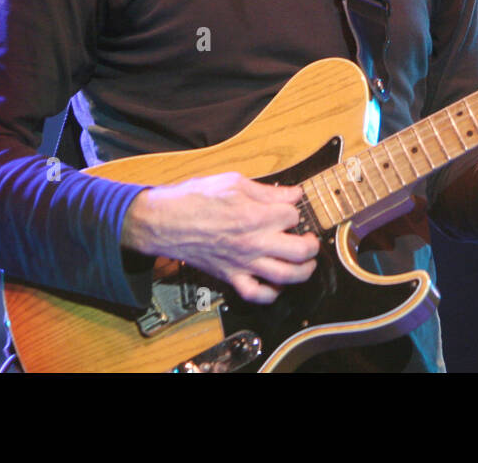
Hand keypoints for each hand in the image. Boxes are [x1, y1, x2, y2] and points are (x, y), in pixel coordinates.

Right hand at [122, 172, 319, 304]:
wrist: (164, 222)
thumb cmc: (194, 198)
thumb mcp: (233, 182)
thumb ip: (267, 191)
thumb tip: (293, 193)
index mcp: (255, 216)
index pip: (293, 216)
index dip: (294, 209)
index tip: (290, 207)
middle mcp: (254, 242)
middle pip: (301, 250)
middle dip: (312, 243)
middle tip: (310, 239)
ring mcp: (244, 263)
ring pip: (287, 276)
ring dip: (304, 270)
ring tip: (306, 263)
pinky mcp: (231, 277)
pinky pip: (257, 294)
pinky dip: (272, 293)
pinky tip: (277, 284)